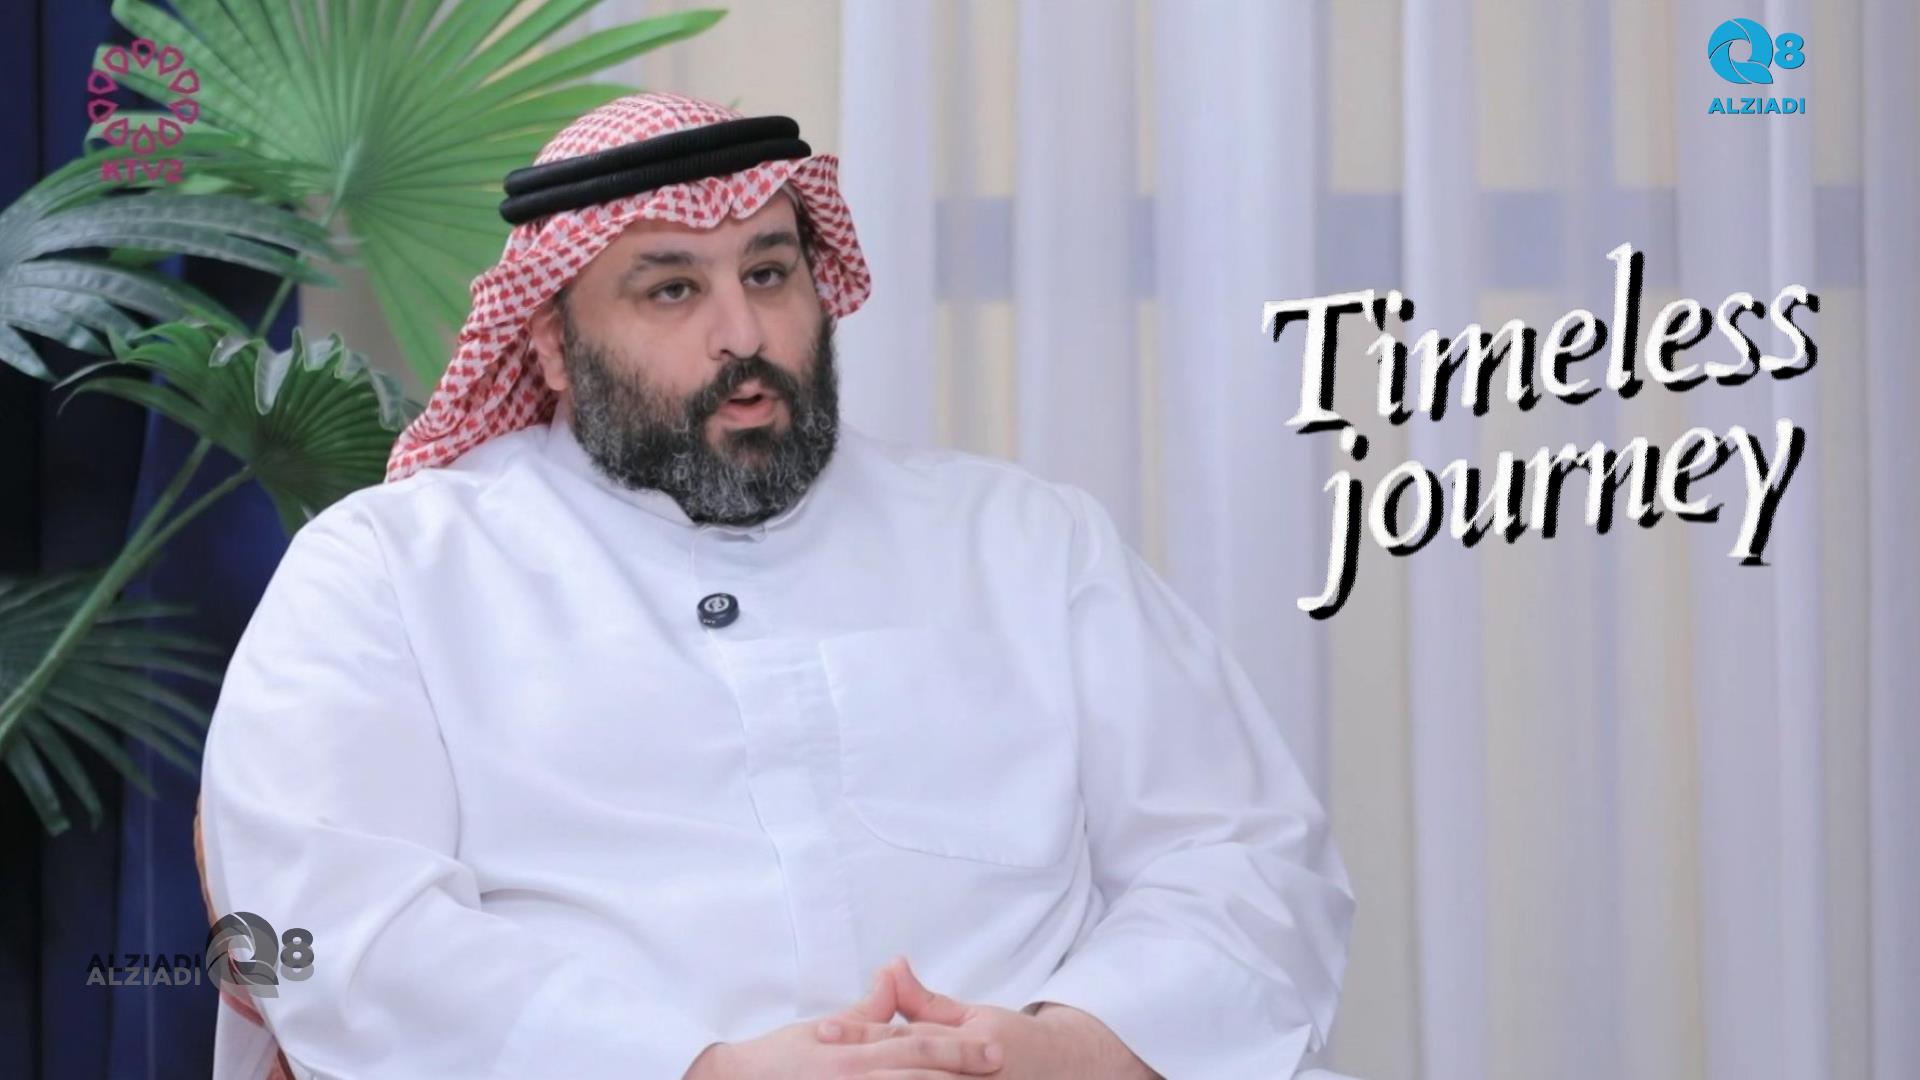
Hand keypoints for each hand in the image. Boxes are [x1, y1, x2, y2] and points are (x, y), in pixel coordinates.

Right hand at [682, 962, 1005, 1079]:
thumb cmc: (779, 1061)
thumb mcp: (824, 1029)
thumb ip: (866, 1010)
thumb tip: (894, 972)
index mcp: (854, 1050)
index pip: (915, 1045)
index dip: (958, 1046)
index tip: (994, 1047)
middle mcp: (854, 1074)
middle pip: (917, 1072)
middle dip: (961, 1069)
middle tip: (1000, 1064)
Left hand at [816, 956, 1156, 1079]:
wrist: (1063, 1069)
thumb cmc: (1010, 1039)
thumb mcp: (969, 1015)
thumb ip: (924, 999)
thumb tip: (891, 964)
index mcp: (963, 1042)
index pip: (904, 1038)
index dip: (863, 1034)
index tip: (825, 1032)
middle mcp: (965, 1073)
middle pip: (905, 1070)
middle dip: (861, 1066)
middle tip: (820, 1060)